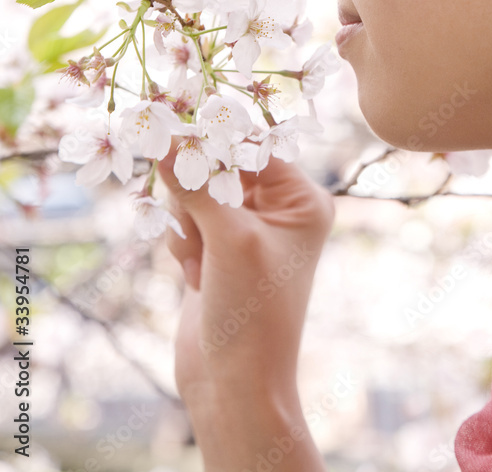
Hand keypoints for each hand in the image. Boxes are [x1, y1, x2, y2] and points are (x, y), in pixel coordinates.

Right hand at [156, 138, 334, 468]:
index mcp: (303, 200)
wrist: (235, 384)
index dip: (215, 141)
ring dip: (189, 223)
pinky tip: (194, 278)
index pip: (254, 146)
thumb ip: (197, 185)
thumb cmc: (251, 310)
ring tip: (201, 262)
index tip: (175, 130)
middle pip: (222, 167)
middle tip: (193, 219)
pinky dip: (183, 244)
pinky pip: (188, 221)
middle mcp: (280, 210)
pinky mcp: (219, 250)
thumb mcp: (227, 238)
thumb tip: (166, 139)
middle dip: (200, 194)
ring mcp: (249, 231)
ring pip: (198, 194)